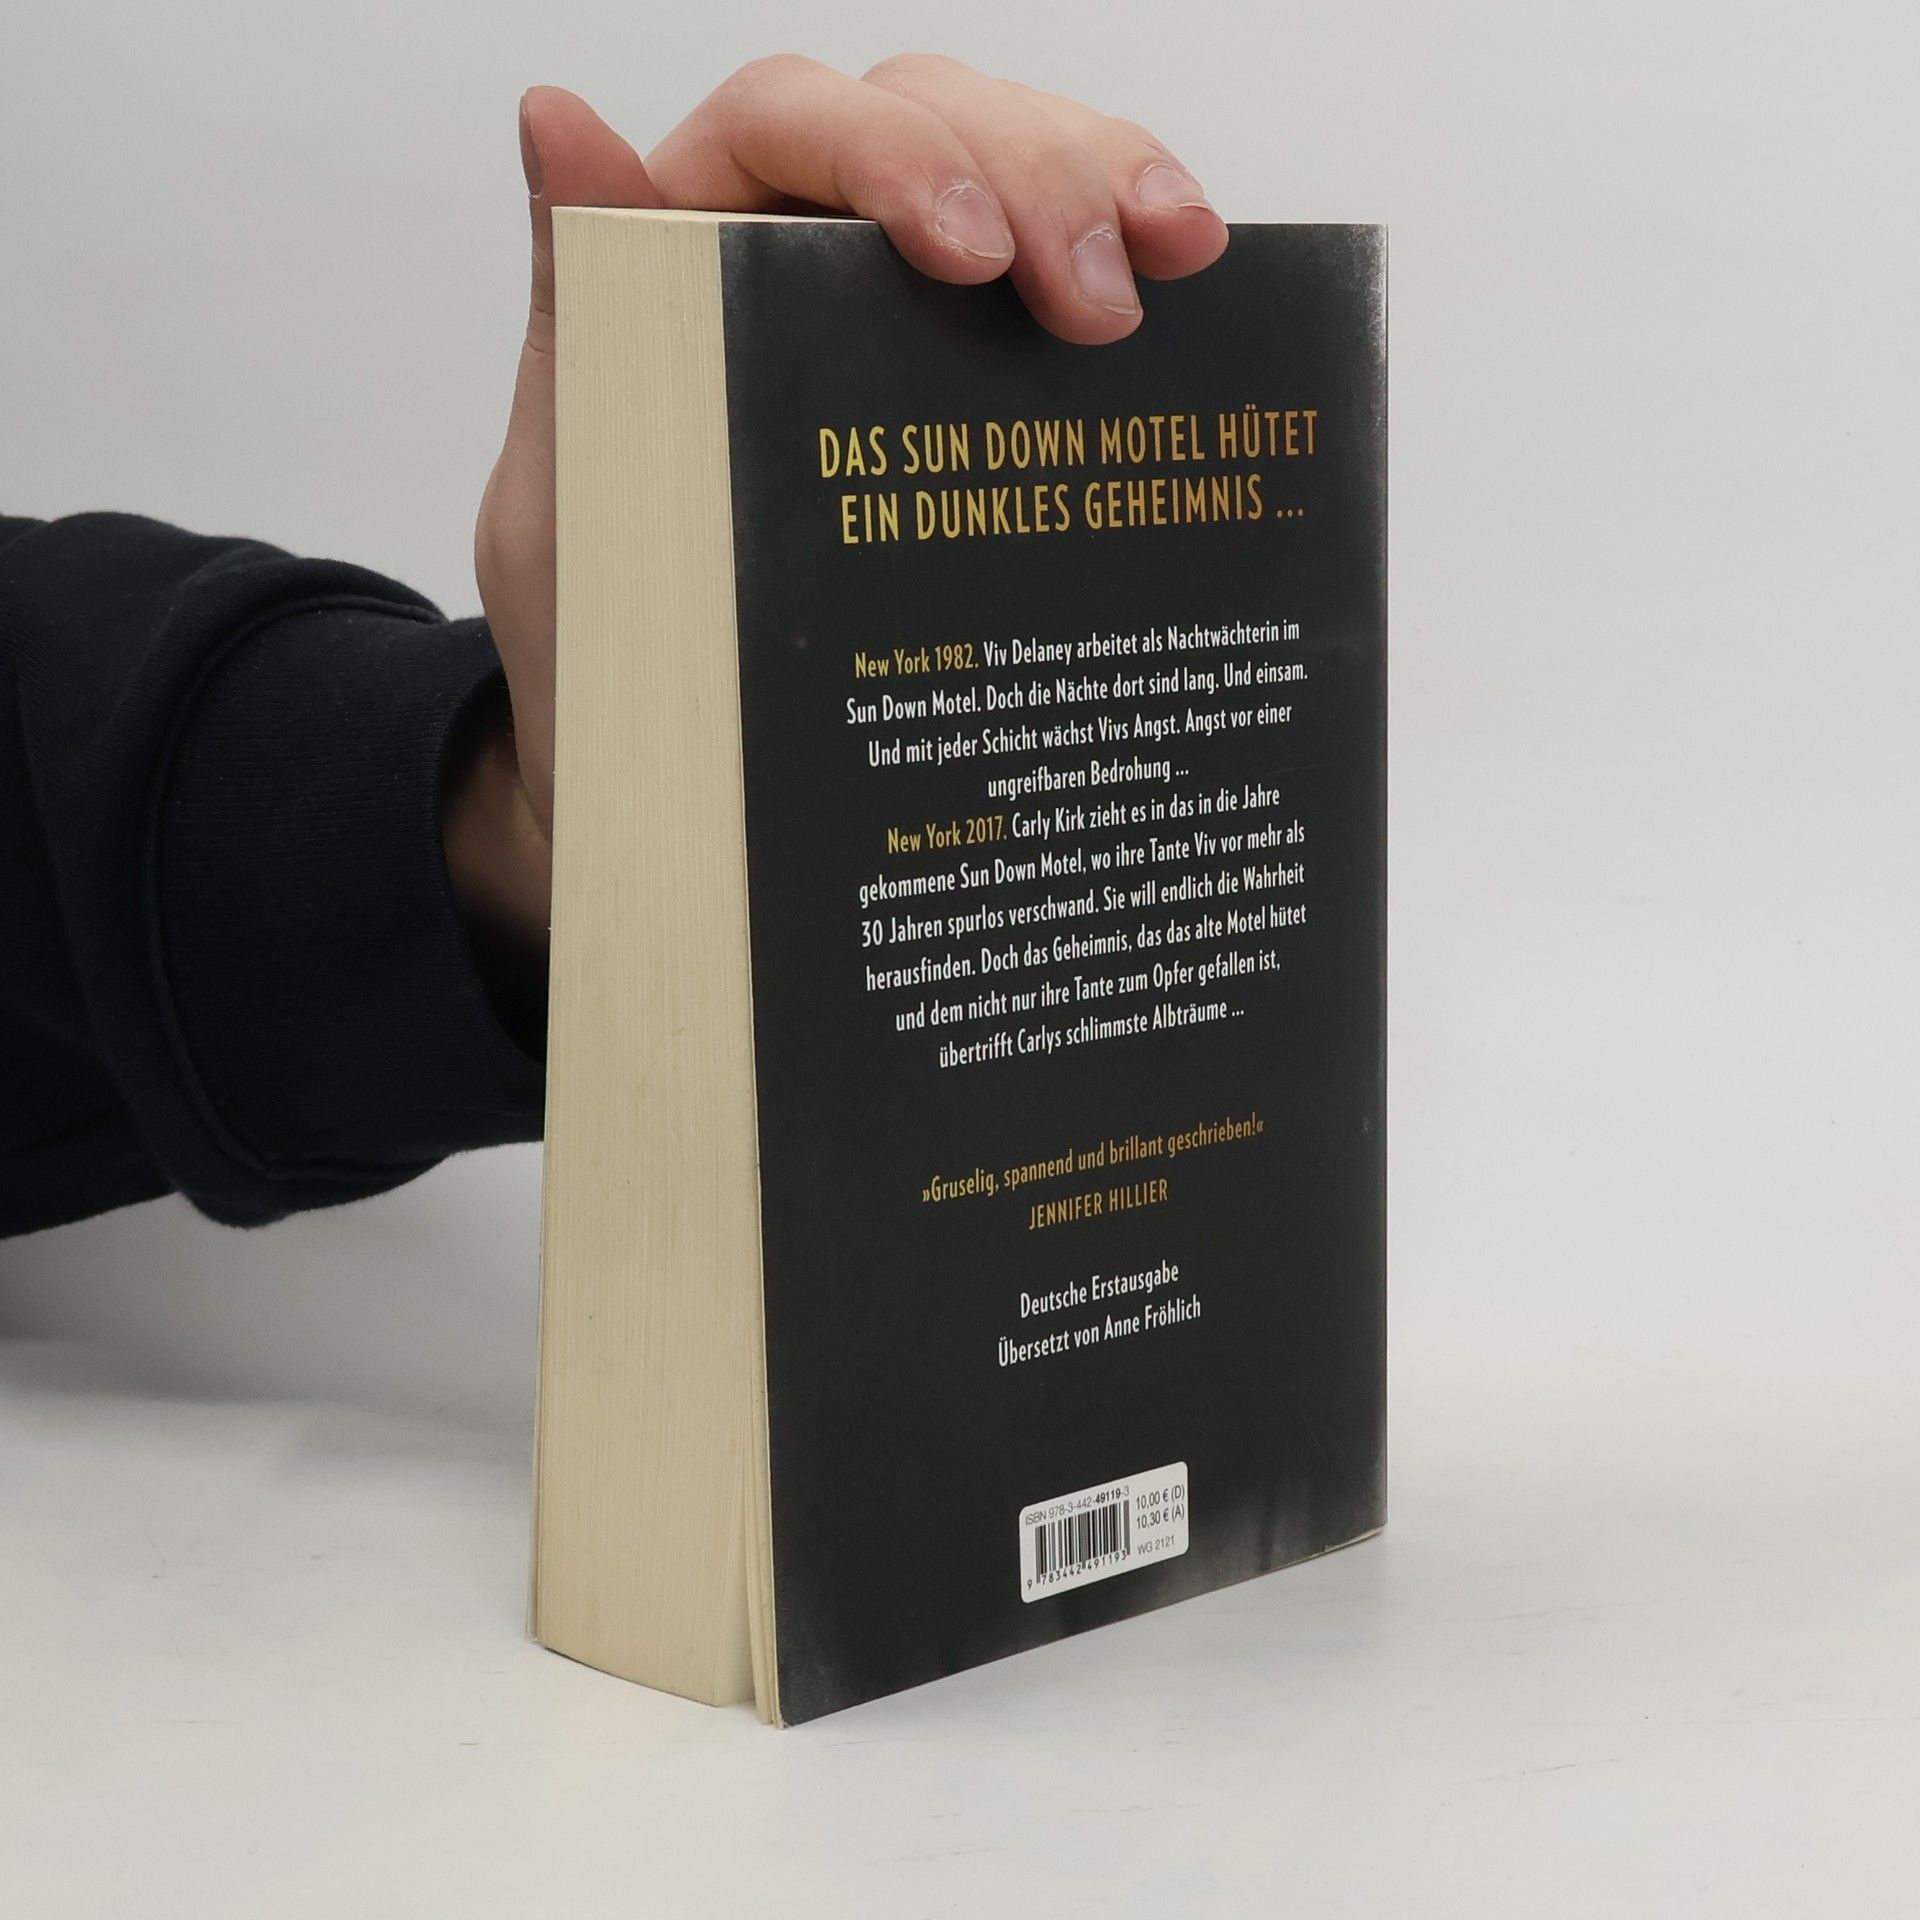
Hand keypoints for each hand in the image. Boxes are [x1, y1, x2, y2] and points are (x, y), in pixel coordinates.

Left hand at [457, 60, 1228, 949]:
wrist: (663, 780)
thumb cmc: (604, 650)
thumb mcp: (565, 500)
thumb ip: (578, 320)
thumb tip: (558, 118)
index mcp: (680, 253)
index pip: (783, 123)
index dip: (889, 156)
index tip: (971, 257)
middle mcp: (791, 251)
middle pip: (925, 116)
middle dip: (1033, 179)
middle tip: (1102, 308)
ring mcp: (888, 310)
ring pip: (1007, 162)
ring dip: (1102, 187)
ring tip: (1176, 263)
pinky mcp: (963, 383)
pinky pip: (1048, 275)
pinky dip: (1124, 257)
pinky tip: (1186, 290)